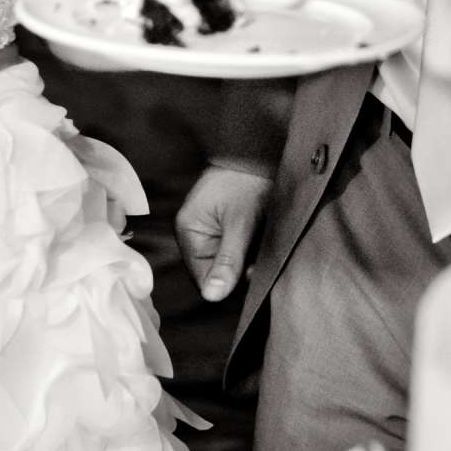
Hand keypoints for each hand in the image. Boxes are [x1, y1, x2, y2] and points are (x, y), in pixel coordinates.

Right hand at [176, 164, 272, 302]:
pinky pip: (234, 249)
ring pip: (227, 261)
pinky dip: (248, 249)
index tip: (249, 273)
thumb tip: (212, 297)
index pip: (202, 277)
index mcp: (188, 232)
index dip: (225, 281)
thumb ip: (227, 261)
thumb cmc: (247, 183)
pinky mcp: (224, 226)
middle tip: (258, 259)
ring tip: (259, 243)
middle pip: (214, 270)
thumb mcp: (240, 224)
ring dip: (245, 260)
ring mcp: (209, 230)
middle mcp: (194, 234)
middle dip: (237, 269)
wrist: (261, 152)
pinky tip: (259, 239)